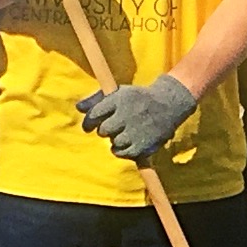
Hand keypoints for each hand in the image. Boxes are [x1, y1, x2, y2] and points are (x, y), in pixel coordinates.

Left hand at [78, 71, 195, 161]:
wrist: (168, 104)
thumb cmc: (138, 99)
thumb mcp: (119, 93)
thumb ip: (96, 100)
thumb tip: (78, 107)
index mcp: (119, 99)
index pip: (95, 114)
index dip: (89, 122)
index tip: (89, 125)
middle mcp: (127, 115)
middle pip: (103, 130)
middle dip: (105, 129)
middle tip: (115, 126)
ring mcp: (135, 131)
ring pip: (113, 142)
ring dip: (115, 139)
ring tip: (126, 132)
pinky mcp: (142, 145)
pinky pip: (121, 153)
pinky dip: (121, 150)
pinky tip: (128, 142)